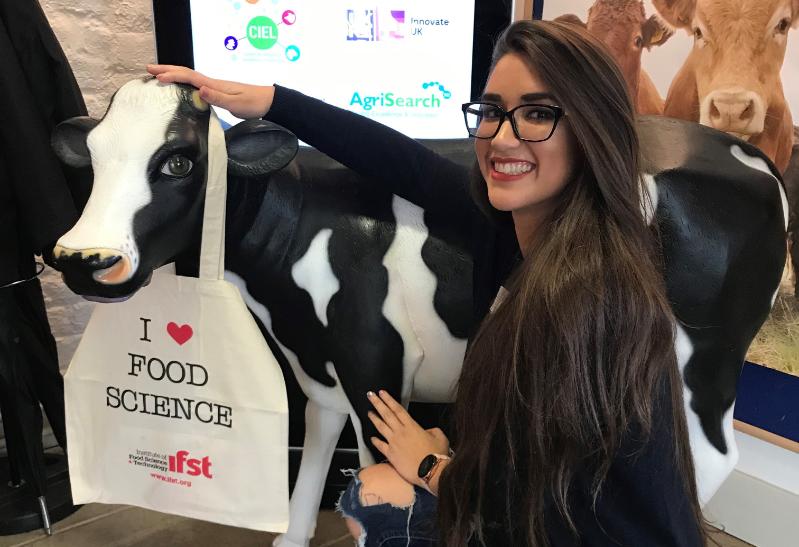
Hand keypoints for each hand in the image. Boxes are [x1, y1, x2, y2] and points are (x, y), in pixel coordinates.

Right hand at [146, 65, 274, 118]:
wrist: (268, 102)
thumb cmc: (253, 103)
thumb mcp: (235, 103)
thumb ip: (217, 97)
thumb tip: (200, 90)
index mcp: (213, 85)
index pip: (188, 77)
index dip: (172, 76)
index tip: (157, 77)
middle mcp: (211, 83)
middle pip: (186, 73)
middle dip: (167, 70)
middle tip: (149, 69)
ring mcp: (214, 87)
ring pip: (189, 78)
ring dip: (173, 75)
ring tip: (158, 76)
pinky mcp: (217, 93)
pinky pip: (195, 85)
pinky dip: (183, 83)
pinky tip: (181, 88)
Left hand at [367, 390, 449, 486]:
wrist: (430, 472)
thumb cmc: (436, 455)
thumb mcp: (440, 437)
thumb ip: (432, 430)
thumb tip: (428, 431)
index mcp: (412, 426)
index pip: (398, 409)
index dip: (389, 400)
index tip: (382, 393)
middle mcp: (400, 432)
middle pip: (386, 415)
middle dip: (378, 403)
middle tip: (370, 395)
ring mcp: (394, 443)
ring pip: (381, 427)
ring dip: (374, 419)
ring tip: (368, 412)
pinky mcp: (391, 455)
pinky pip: (380, 446)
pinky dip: (375, 441)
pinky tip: (371, 438)